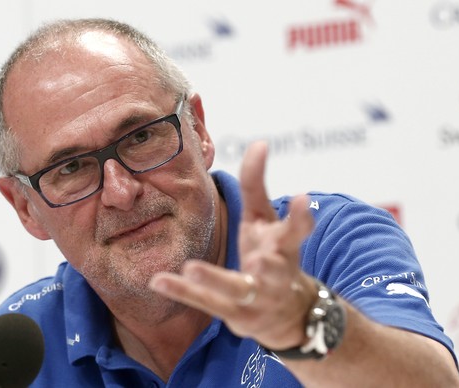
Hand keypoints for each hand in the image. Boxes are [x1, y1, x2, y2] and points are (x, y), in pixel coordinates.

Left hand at [150, 141, 315, 349]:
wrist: (286, 312)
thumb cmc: (272, 253)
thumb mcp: (265, 220)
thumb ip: (258, 184)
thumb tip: (259, 143)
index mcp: (284, 247)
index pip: (296, 231)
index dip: (300, 216)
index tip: (301, 198)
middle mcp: (275, 274)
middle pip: (275, 269)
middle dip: (269, 266)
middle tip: (258, 260)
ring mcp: (256, 298)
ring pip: (236, 290)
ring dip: (215, 279)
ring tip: (193, 268)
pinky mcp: (235, 314)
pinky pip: (206, 302)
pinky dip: (183, 292)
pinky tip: (157, 280)